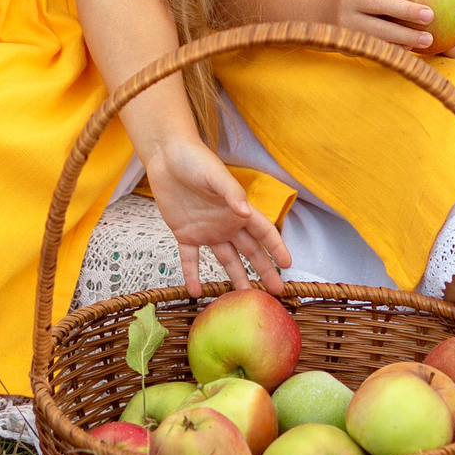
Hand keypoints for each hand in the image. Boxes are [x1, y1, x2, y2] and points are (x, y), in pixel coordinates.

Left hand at [141, 136, 291, 296]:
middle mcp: (226, 224)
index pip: (264, 232)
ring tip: (243, 297)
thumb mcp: (215, 174)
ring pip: (226, 259)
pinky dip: (192, 274)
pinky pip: (190, 258)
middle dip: (264, 270)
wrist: (166, 156)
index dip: (277, 247)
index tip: (288, 264)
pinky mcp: (185, 233)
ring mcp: (207, 231)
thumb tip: (245, 212)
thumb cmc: (195, 160)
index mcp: (238, 210)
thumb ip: (231, 193)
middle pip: (250, 251)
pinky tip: (195, 292)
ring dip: (235, 278)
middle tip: (276, 291)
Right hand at [331, 0, 438, 50]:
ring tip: (428, 39)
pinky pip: (375, 46)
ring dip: (404, 35)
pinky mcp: (350, 41)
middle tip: (430, 15)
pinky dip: (394, 48)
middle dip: (405, 10)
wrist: (327, 13)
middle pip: (376, 3)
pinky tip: (412, 50)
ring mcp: (347, 21)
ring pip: (376, 29)